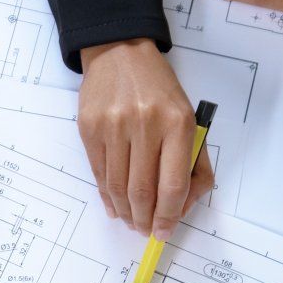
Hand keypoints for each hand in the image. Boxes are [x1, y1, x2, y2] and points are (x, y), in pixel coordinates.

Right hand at [78, 39, 215, 237]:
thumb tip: (181, 206)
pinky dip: (106, 195)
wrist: (120, 52)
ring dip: (125, 211)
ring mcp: (114, 126)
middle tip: (146, 230)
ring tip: (131, 220)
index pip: (173, 184)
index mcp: (178, 123)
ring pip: (118, 186)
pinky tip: (114, 204)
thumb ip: (193, 162)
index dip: (169, 215)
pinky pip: (99, 172)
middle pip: (142, 190)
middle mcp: (145, 124)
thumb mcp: (187, 118)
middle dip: (145, 219)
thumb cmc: (158, 89)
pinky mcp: (89, 128)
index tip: (165, 230)